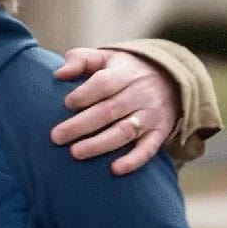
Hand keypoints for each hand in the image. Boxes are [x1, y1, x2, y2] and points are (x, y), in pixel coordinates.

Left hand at [50, 48, 180, 175]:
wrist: (170, 80)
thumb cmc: (123, 70)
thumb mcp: (104, 58)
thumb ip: (80, 60)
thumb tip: (58, 74)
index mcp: (124, 73)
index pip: (104, 83)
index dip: (85, 94)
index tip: (66, 104)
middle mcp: (140, 94)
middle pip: (109, 110)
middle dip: (81, 125)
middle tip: (56, 137)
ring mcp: (150, 115)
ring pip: (124, 131)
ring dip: (99, 144)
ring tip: (75, 153)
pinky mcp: (159, 133)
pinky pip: (148, 149)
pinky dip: (133, 161)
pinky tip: (115, 170)